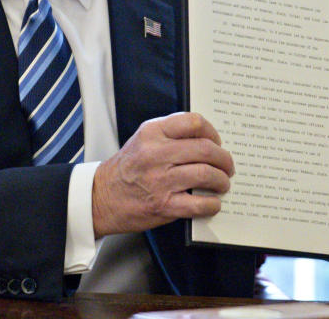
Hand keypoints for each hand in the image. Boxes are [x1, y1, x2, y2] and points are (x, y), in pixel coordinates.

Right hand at [91, 112, 232, 237]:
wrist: (100, 197)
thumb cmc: (126, 168)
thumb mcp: (142, 140)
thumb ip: (170, 134)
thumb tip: (206, 139)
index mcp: (152, 133)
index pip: (194, 122)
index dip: (212, 132)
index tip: (217, 141)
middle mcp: (156, 154)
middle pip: (205, 149)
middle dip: (224, 159)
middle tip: (227, 166)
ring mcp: (160, 180)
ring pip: (206, 174)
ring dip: (221, 181)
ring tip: (222, 184)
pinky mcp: (163, 205)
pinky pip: (198, 204)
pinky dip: (212, 204)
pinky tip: (212, 203)